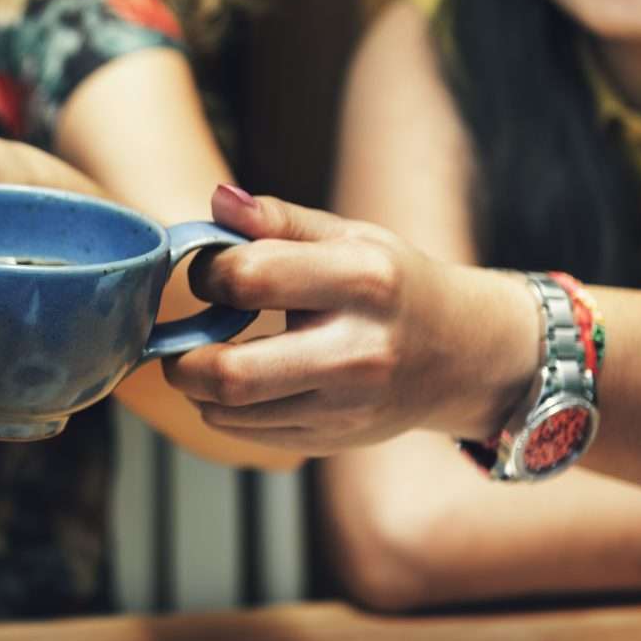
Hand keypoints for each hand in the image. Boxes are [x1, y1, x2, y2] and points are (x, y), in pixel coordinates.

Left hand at [162, 186, 539, 449]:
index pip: (250, 278)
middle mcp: (357, 351)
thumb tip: (218, 200)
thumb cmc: (395, 285)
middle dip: (182, 358)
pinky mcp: (334, 440)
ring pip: (232, 411)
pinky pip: (250, 434)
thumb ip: (279, 221)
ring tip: (203, 360)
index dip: (209, 274)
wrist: (464, 355)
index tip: (210, 274)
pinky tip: (236, 386)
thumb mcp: (350, 237)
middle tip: (175, 342)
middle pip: (232, 372)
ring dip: (197, 387)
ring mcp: (347, 406)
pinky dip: (223, 412)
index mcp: (362, 281)